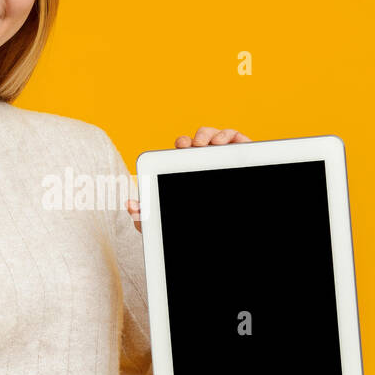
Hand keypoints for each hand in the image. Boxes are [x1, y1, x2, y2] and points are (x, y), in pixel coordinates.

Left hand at [127, 126, 252, 232]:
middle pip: (202, 140)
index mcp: (188, 170)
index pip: (183, 151)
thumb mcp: (166, 222)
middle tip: (193, 145)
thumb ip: (147, 216)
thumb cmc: (188, 225)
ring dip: (213, 134)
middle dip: (197, 137)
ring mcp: (224, 159)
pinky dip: (231, 136)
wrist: (216, 240)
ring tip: (207, 145)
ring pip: (219, 137)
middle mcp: (206, 161)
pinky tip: (224, 145)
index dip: (182, 144)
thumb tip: (131, 205)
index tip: (180, 146)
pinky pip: (239, 140)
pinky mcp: (242, 157)